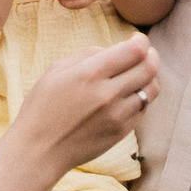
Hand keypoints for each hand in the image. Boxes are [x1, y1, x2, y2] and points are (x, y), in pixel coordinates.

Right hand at [7, 34, 157, 173]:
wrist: (39, 150)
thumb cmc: (42, 107)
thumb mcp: (56, 71)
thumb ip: (87, 55)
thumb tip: (114, 49)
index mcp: (90, 74)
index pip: (134, 51)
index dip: (141, 41)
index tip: (136, 40)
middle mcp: (108, 93)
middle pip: (149, 67)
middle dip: (151, 55)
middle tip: (145, 54)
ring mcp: (118, 115)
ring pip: (151, 89)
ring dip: (149, 78)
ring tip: (138, 75)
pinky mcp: (122, 132)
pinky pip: (143, 109)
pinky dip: (141, 98)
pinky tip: (127, 96)